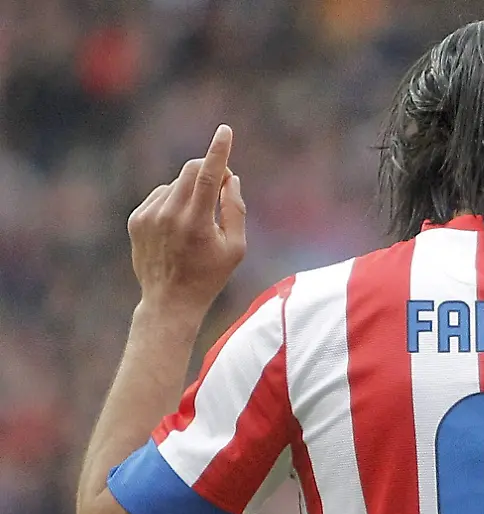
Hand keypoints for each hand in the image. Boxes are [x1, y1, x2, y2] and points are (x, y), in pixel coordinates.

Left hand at [127, 125, 245, 320]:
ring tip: (196, 223)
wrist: (169, 301)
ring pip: (176, 183)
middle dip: (208, 171)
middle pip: (190, 171)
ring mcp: (149, 216)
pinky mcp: (136, 219)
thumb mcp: (236, 248)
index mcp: (197, 223)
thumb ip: (236, 209)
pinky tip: (177, 227)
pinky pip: (160, 195)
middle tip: (220, 189)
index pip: (209, 176)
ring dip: (190, 191)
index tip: (225, 131)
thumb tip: (230, 178)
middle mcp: (169, 215)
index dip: (219, 151)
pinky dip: (173, 202)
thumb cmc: (209, 275)